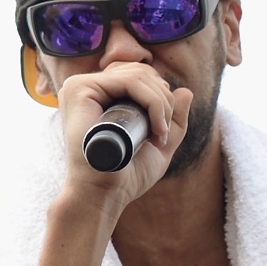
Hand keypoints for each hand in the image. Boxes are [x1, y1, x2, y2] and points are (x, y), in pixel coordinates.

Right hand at [54, 63, 191, 212]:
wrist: (105, 194)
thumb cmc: (126, 175)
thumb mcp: (159, 145)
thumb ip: (173, 121)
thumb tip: (186, 91)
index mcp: (101, 96)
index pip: (140, 75)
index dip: (161, 95)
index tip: (163, 129)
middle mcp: (88, 87)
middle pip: (141, 71)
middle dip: (164, 100)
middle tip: (163, 133)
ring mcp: (81, 86)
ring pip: (138, 75)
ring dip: (161, 104)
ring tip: (159, 134)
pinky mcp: (80, 89)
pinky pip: (129, 81)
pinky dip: (152, 103)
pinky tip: (155, 129)